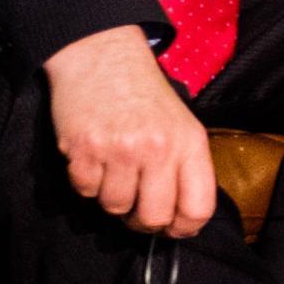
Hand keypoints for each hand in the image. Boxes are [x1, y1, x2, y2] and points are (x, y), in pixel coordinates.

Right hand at [45, 24, 217, 237]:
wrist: (103, 55)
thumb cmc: (144, 95)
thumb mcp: (181, 124)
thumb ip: (185, 168)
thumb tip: (181, 219)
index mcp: (189, 143)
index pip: (198, 208)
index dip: (185, 228)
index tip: (173, 228)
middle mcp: (158, 149)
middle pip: (153, 218)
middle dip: (142, 221)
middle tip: (136, 206)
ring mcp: (120, 150)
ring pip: (115, 208)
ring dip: (112, 197)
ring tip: (114, 170)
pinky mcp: (84, 150)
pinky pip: (85, 192)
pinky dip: (87, 183)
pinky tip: (94, 158)